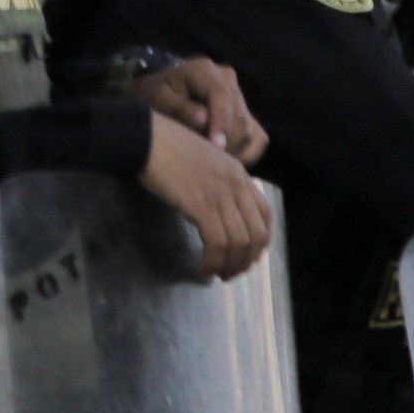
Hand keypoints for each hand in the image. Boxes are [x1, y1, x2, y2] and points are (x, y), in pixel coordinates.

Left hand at [134, 54, 263, 162]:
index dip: (221, 123)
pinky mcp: (247, 113)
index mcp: (205, 70)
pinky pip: (258, 139)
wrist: (160, 95)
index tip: (215, 147)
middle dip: (225, 142)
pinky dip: (245, 154)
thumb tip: (204, 120)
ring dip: (233, 150)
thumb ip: (179, 108)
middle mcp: (228, 79)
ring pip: (250, 130)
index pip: (221, 97)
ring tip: (208, 159)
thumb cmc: (155, 97)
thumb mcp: (157, 100)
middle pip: (239, 117)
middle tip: (203, 159)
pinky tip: (224, 160)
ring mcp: (240, 95)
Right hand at [136, 110, 269, 280]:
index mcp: (240, 174)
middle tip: (232, 273)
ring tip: (218, 274)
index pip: (265, 213)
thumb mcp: (206, 163)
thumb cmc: (169, 148)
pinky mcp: (201, 205)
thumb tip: (217, 211)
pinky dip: (213, 260)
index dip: (260, 240)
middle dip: (247, 259)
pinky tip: (203, 267)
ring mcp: (221, 195)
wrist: (148, 138)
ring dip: (230, 265)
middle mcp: (237, 185)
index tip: (248, 255)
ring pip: (239, 241)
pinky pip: (217, 242)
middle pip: (257, 233)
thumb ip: (218, 184)